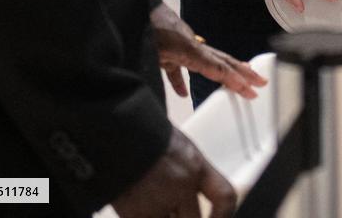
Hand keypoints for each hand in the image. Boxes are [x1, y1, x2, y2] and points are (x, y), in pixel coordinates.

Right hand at [112, 127, 235, 217]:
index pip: (224, 197)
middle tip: (177, 209)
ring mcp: (157, 202)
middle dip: (186, 217)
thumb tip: (195, 197)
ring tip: (157, 202)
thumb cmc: (148, 134)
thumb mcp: (180, 148)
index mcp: (195, 166)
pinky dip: (147, 216)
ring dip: (165, 216)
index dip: (224, 216)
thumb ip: (192, 174)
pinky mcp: (134, 213)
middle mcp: (181, 186)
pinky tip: (142, 208)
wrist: (117, 132)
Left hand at [150, 0, 266, 98]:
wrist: (131, 3)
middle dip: (241, 72)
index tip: (252, 90)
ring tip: (238, 82)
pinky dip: (183, 79)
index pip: (216, 67)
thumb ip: (167, 71)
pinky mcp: (167, 45)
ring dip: (222, 72)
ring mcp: (180, 43)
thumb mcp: (151, 51)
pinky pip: (179, 65)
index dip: (235, 80)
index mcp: (187, 48)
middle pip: (220, 60)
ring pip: (206, 60)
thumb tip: (180, 91)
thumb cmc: (140, 25)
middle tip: (261, 81)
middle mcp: (189, 44)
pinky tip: (184, 92)